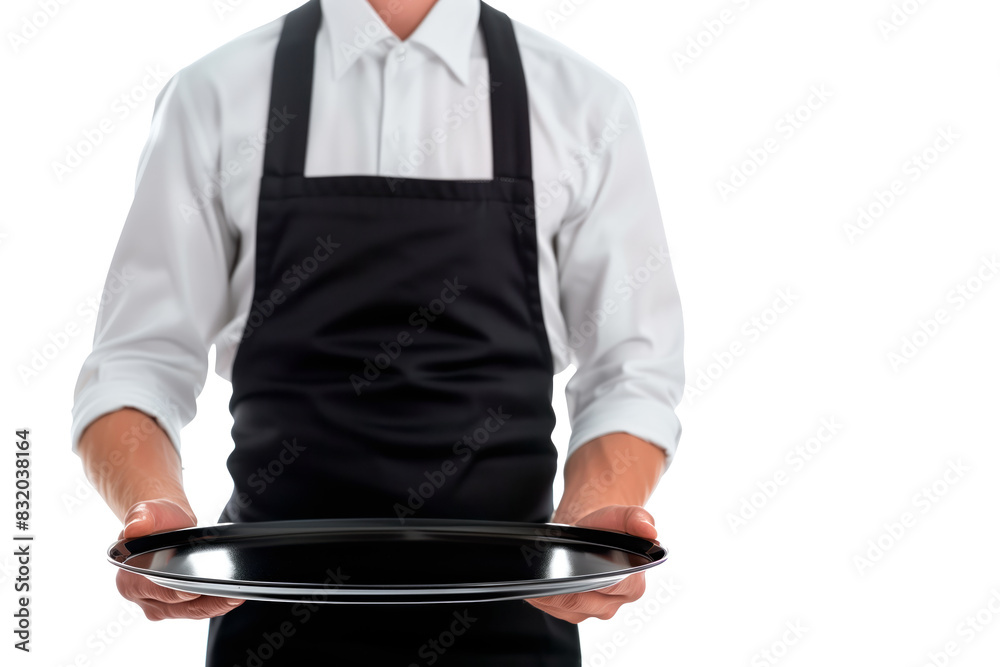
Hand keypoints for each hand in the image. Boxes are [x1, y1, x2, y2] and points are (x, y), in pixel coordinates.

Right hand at [115, 498, 245, 620]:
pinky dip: (214, 605)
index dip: (178, 591)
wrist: (164, 525)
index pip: (158, 590)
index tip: (198, 590)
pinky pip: (196, 609)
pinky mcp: (174, 607)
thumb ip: (141, 517)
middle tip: (232, 596)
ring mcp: (158, 605)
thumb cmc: (156, 519)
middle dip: (206, 603)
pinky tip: (230, 598)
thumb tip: (135, 527)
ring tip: (236, 597)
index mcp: (129, 580)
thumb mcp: (147, 511)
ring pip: (190, 612)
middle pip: (178, 606)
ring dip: (214, 606)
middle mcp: (141, 598)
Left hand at [527, 505, 655, 622]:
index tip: (579, 561)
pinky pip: (554, 609)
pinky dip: (544, 597)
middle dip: (567, 584)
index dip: (594, 574)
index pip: (611, 587)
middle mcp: (614, 603)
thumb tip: (650, 531)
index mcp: (633, 586)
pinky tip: (540, 582)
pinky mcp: (572, 613)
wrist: (589, 533)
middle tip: (554, 566)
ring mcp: (592, 611)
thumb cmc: (607, 528)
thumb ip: (638, 519)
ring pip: (566, 607)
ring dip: (551, 592)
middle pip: (584, 600)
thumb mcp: (623, 515)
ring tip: (543, 573)